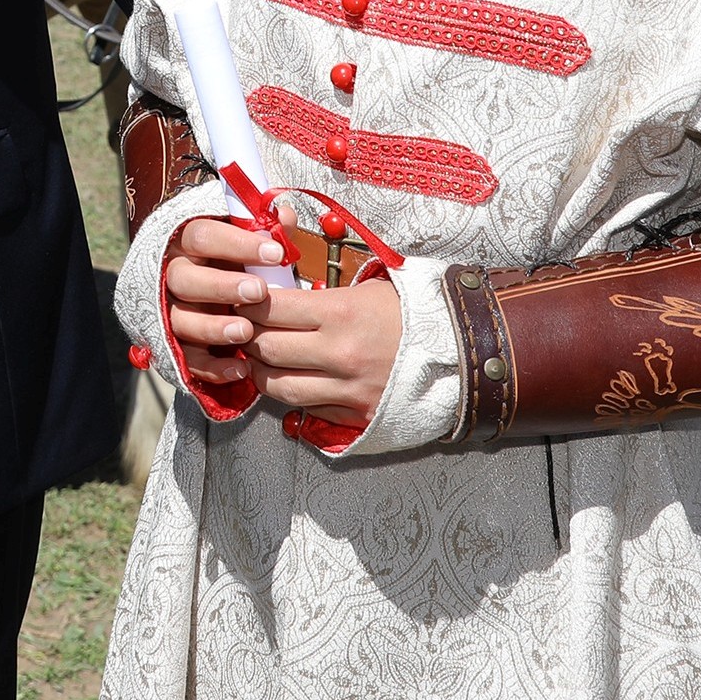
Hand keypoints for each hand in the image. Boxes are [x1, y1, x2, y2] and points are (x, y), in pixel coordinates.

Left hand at [163, 215, 398, 429]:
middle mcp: (339, 353)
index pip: (272, 308)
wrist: (459, 352)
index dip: (248, 303)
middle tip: (241, 329)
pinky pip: (307, 410)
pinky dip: (290, 397)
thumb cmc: (411, 313)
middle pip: (267, 348)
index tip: (241, 299)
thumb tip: (280, 285)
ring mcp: (347, 388)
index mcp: (341, 313)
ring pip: (279, 386)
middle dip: (246, 337)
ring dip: (260, 372)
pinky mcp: (355, 414)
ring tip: (258, 359)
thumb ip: (322, 291)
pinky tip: (286, 382)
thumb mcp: (367, 288)